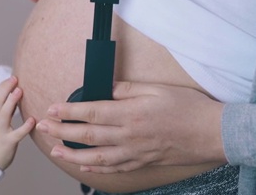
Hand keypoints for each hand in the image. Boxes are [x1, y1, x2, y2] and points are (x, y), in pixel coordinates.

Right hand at [0, 76, 35, 169]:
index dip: (1, 86)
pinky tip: (32, 120)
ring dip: (11, 101)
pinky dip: (25, 126)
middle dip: (5, 89)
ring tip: (19, 91)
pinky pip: (17, 134)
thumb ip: (2, 112)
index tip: (10, 78)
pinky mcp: (7, 143)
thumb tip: (14, 97)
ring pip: (4, 114)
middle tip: (15, 79)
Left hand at [35, 81, 225, 172]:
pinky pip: (115, 168)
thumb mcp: (157, 89)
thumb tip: (106, 88)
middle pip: (87, 135)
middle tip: (43, 128)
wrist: (213, 133)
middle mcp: (129, 135)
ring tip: (56, 150)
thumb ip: (128, 89)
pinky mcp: (143, 162)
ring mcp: (135, 152)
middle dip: (61, 131)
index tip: (52, 109)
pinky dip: (96, 168)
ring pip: (97, 157)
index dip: (69, 112)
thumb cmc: (188, 107)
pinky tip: (84, 165)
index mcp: (131, 113)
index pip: (91, 112)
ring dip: (72, 154)